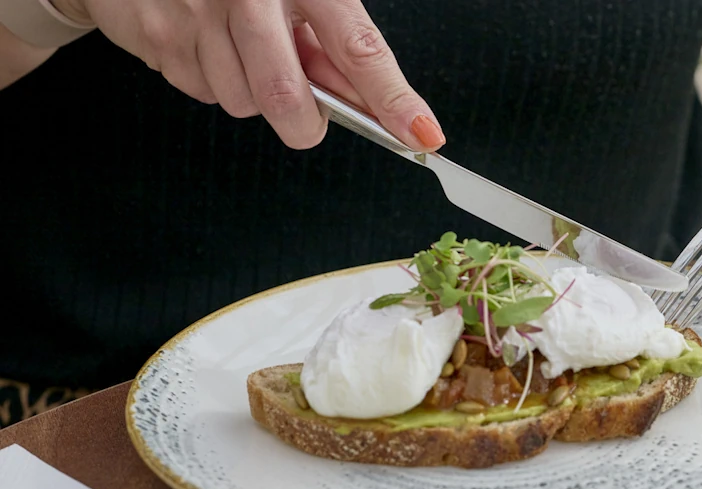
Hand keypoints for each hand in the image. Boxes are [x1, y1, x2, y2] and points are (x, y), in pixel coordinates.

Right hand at [54, 0, 444, 150]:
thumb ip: (330, 40)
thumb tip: (365, 103)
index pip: (359, 49)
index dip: (392, 99)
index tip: (421, 134)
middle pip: (286, 99)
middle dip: (301, 121)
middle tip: (302, 104)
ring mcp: (193, 14)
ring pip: (240, 103)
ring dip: (250, 91)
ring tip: (240, 45)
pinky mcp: (154, 35)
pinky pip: (199, 92)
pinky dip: (210, 78)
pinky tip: (206, 40)